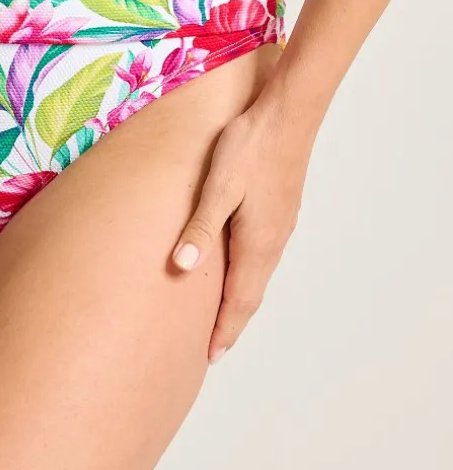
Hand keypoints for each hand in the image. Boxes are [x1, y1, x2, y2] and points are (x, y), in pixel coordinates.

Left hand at [171, 94, 315, 363]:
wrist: (288, 113)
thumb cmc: (249, 147)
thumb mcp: (217, 187)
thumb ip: (200, 227)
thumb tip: (182, 268)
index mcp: (257, 241)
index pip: (240, 299)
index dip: (226, 329)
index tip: (211, 356)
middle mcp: (273, 240)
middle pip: (252, 293)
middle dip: (233, 322)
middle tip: (215, 348)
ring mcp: (280, 225)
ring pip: (259, 274)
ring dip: (241, 299)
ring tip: (225, 317)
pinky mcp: (280, 209)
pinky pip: (263, 256)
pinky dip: (249, 276)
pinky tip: (240, 269)